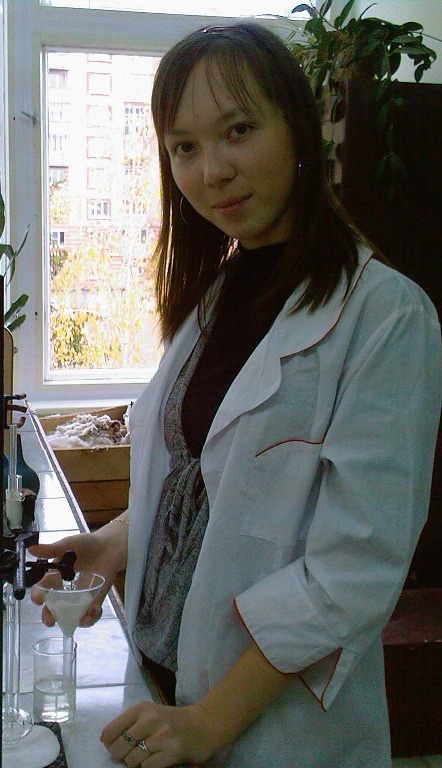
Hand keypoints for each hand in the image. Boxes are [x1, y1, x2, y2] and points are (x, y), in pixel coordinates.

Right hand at [29, 532, 118, 627]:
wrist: (110, 547)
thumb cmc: (87, 544)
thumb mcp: (69, 544)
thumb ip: (52, 549)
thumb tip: (30, 548)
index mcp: (55, 576)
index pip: (42, 588)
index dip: (38, 595)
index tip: (38, 600)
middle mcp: (64, 590)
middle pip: (53, 607)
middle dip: (49, 616)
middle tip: (50, 621)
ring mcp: (79, 597)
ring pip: (71, 615)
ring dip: (73, 621)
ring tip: (80, 620)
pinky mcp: (94, 600)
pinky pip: (90, 614)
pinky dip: (92, 617)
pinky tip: (96, 610)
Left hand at [100, 700, 214, 766]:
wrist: (204, 725)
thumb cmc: (172, 721)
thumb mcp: (150, 714)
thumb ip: (129, 724)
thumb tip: (105, 740)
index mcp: (141, 708)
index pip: (110, 732)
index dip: (110, 744)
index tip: (119, 745)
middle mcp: (150, 719)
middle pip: (119, 749)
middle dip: (123, 756)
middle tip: (136, 752)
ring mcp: (162, 736)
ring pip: (132, 760)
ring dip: (138, 762)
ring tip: (151, 754)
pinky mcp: (172, 751)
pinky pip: (148, 767)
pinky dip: (151, 766)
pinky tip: (160, 758)